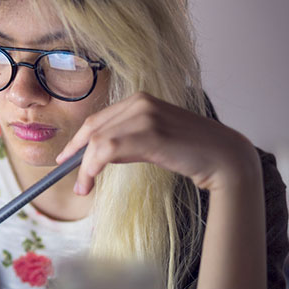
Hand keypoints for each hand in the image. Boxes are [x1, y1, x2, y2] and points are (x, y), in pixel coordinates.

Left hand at [55, 92, 260, 194]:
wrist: (224, 157)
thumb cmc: (189, 152)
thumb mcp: (152, 139)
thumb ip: (127, 140)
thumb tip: (98, 155)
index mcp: (139, 100)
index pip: (97, 119)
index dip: (77, 139)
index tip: (65, 158)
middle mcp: (139, 102)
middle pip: (93, 129)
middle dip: (76, 155)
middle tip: (71, 180)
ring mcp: (145, 115)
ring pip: (98, 140)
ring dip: (85, 167)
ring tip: (82, 188)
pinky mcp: (149, 132)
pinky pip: (107, 150)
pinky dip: (93, 167)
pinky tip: (91, 182)